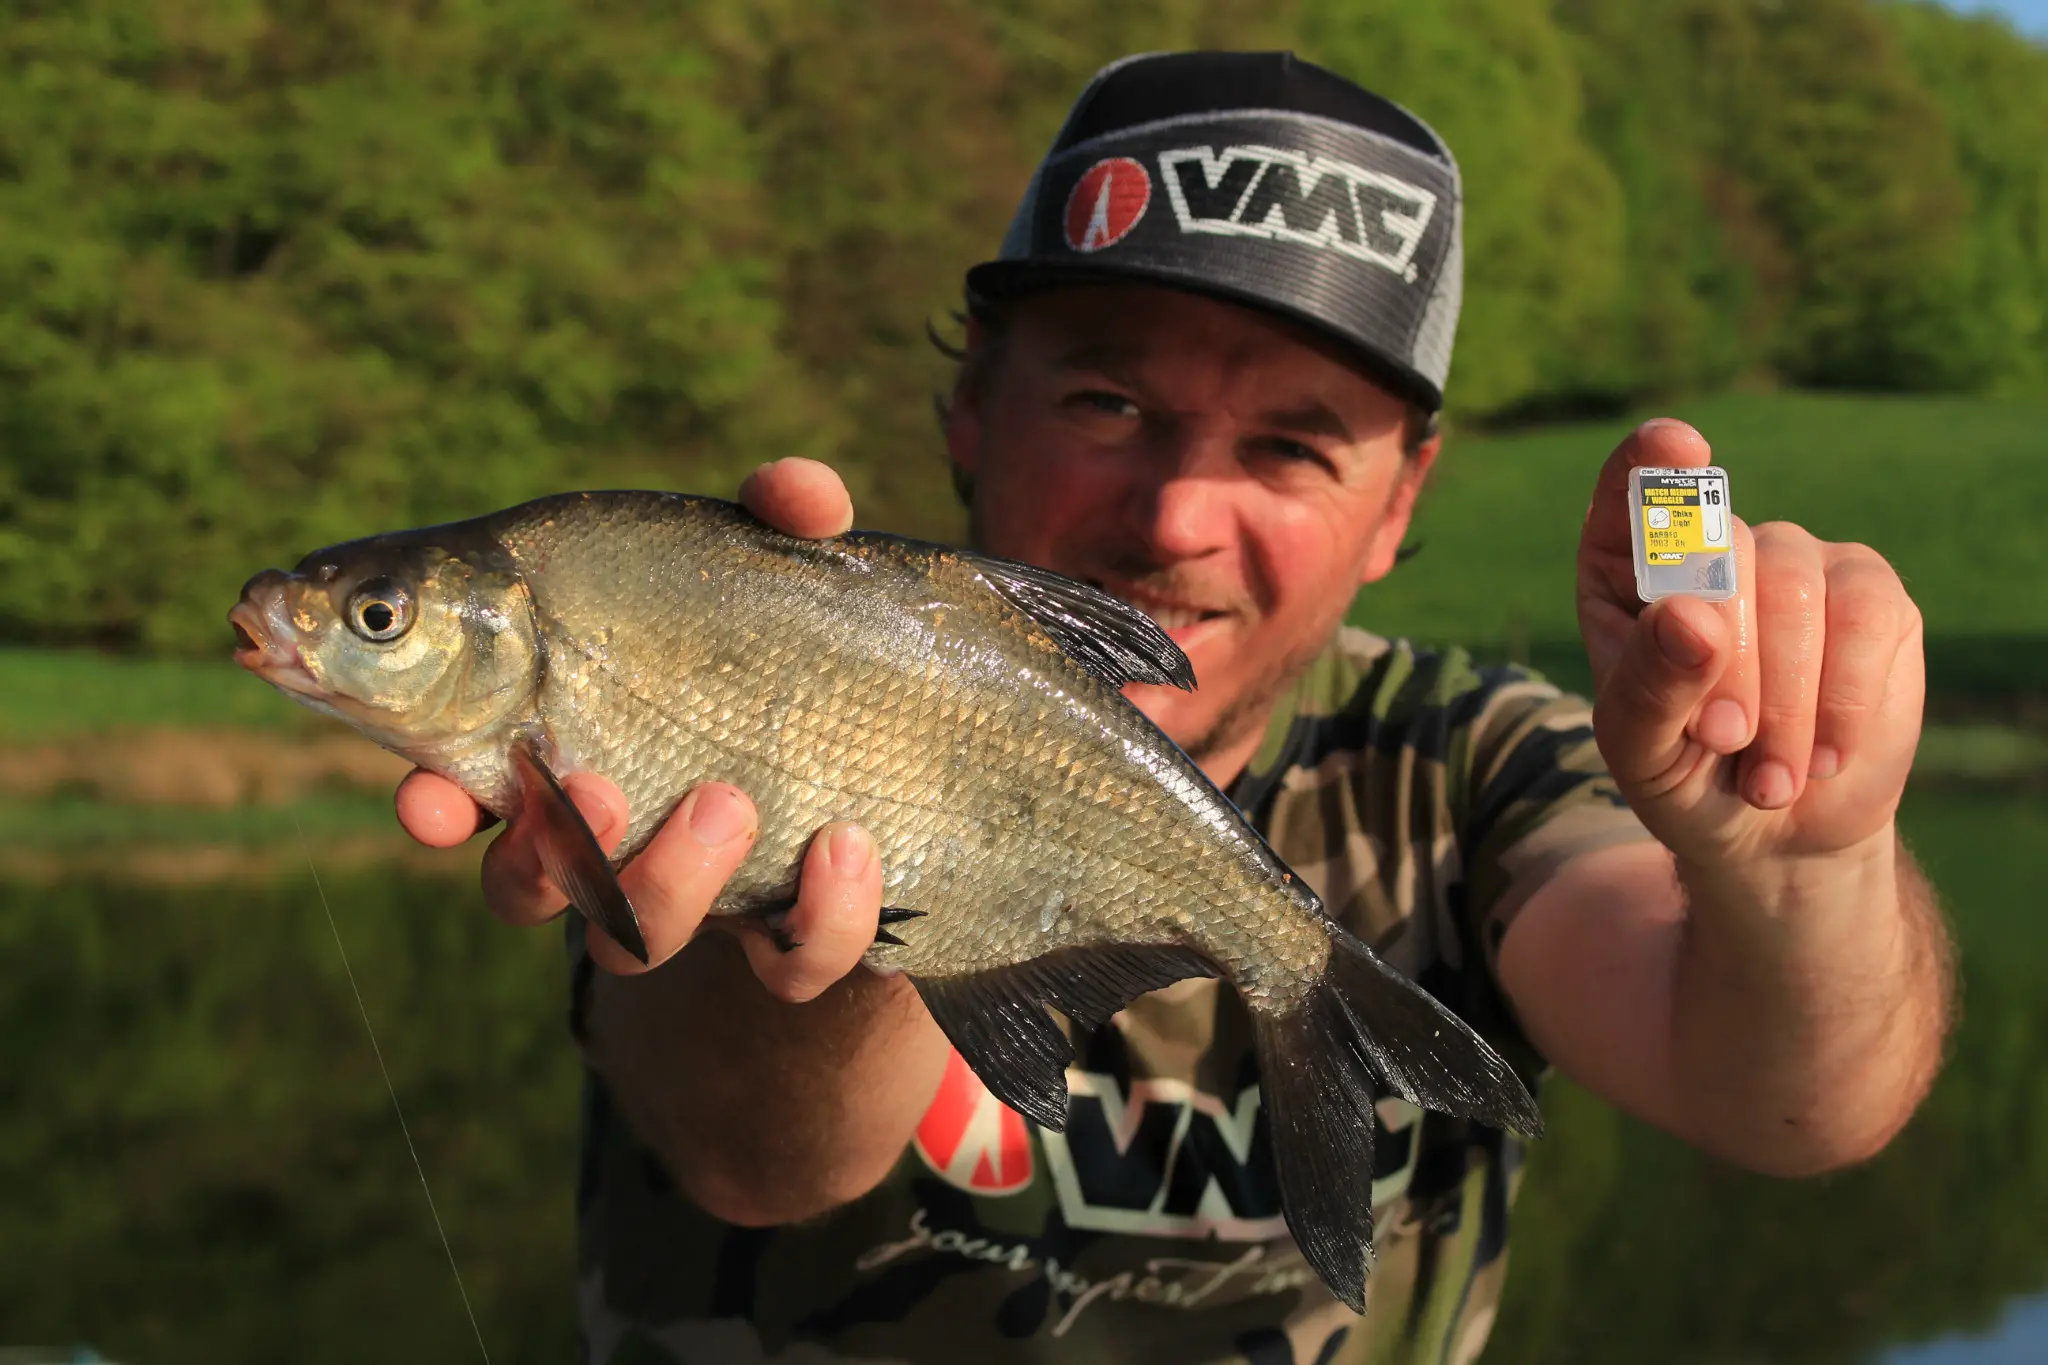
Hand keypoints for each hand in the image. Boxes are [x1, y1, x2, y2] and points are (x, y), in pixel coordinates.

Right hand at [394, 458, 884, 998]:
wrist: (911, 772)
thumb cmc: (799, 655)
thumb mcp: (788, 575)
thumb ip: (783, 521)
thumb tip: (795, 490)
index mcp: (572, 745)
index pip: (463, 786)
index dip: (431, 802)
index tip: (431, 798)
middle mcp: (617, 840)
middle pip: (528, 887)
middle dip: (545, 852)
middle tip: (595, 783)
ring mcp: (702, 899)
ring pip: (637, 944)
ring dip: (670, 880)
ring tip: (729, 800)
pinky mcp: (797, 939)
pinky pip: (791, 967)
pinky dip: (820, 916)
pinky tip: (848, 845)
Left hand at [1576, 420, 1924, 866]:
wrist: (1775, 834)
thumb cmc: (1683, 777)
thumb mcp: (1640, 749)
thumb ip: (1650, 685)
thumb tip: (1693, 617)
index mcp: (1628, 575)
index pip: (1631, 497)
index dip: (1651, 465)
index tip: (1676, 447)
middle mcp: (1714, 550)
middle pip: (1723, 551)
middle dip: (1726, 662)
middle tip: (1722, 741)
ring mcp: (1795, 563)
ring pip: (1797, 587)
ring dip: (1785, 700)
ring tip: (1767, 776)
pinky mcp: (1869, 596)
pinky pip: (1867, 613)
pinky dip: (1844, 696)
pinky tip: (1823, 755)